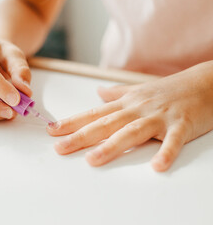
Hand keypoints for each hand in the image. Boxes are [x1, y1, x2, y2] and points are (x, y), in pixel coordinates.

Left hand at [47, 61, 212, 171]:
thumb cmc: (169, 89)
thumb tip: (98, 93)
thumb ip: (116, 93)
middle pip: (105, 124)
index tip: (52, 131)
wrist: (205, 82)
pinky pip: (173, 140)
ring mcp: (159, 116)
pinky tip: (156, 166)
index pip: (94, 114)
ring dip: (112, 146)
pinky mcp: (181, 124)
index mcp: (127, 103)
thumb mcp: (139, 90)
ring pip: (132, 131)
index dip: (72, 122)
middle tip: (60, 148)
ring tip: (93, 160)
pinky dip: (166, 152)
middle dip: (80, 136)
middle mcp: (138, 108)